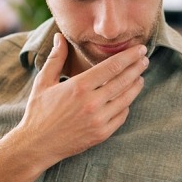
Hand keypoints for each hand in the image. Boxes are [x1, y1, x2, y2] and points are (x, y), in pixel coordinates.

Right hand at [12, 33, 147, 164]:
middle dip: (137, 68)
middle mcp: (91, 103)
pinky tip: (128, 98)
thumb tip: (59, 36)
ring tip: (140, 77)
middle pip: (123, 81)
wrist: (36, 145)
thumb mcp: (43, 82)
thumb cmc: (38, 112)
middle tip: (145, 59)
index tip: (139, 49)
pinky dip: (127, 105)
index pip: (112, 67)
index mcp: (79, 87)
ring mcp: (98, 120)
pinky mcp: (101, 134)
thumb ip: (56, 58)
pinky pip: (121, 116)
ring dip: (136, 86)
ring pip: (126, 99)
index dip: (129, 56)